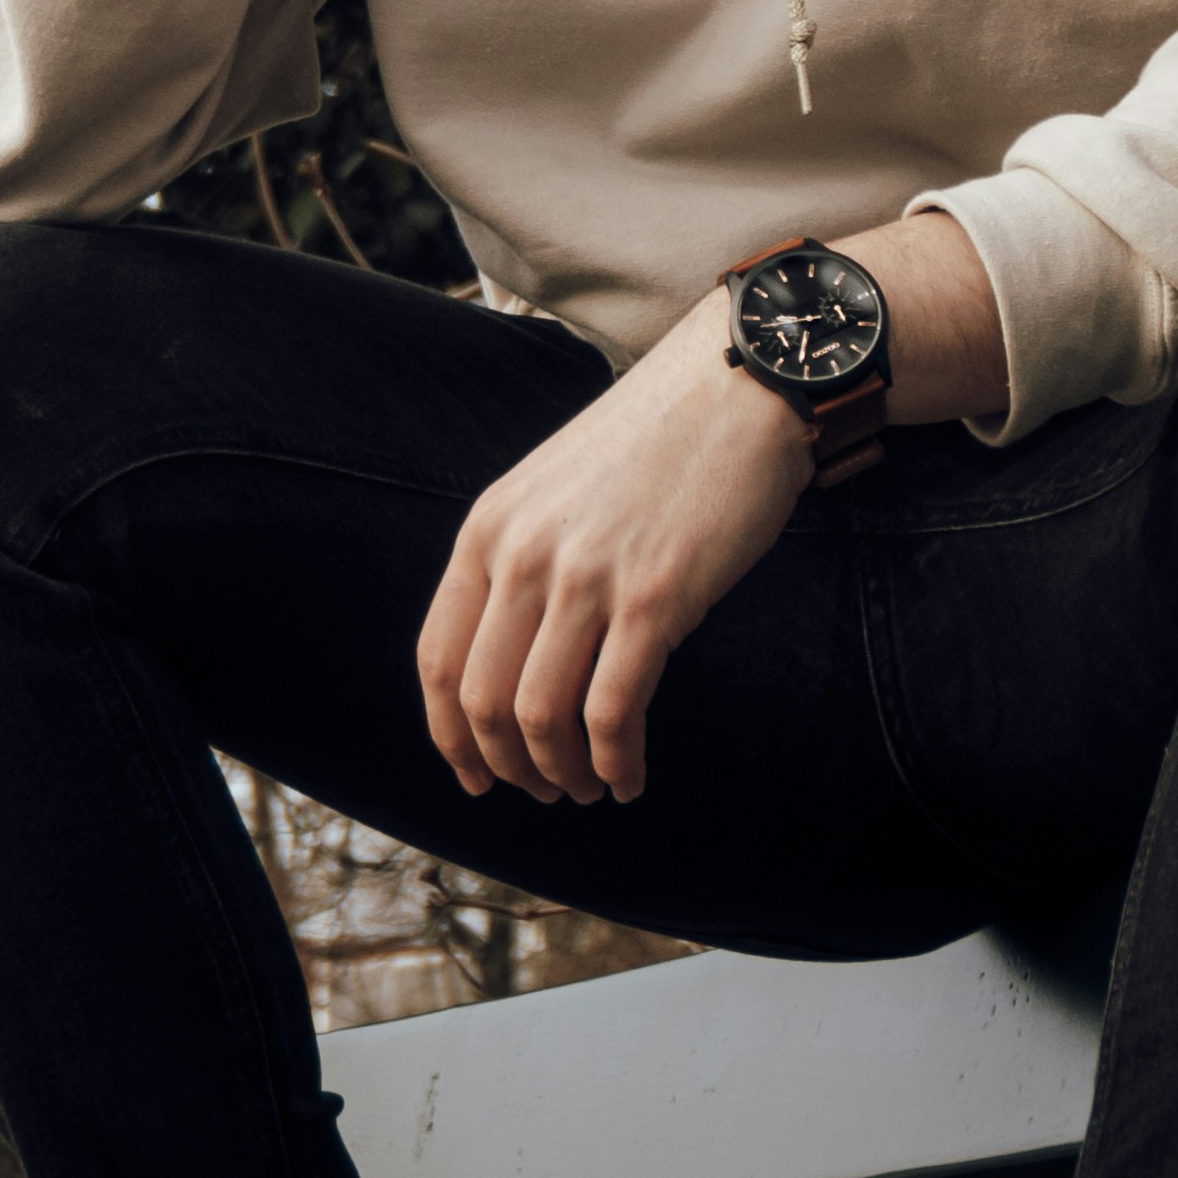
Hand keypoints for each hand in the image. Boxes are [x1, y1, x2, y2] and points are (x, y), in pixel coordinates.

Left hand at [417, 296, 811, 808]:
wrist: (739, 386)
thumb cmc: (656, 444)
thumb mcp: (555, 490)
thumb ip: (521, 560)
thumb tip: (509, 661)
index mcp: (489, 527)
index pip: (438, 660)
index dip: (450, 736)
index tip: (474, 777)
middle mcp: (524, 553)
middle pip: (483, 703)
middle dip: (508, 768)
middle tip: (545, 791)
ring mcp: (587, 576)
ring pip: (541, 719)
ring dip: (563, 774)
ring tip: (590, 788)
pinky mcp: (655, 597)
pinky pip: (614, 713)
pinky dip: (617, 764)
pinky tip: (632, 778)